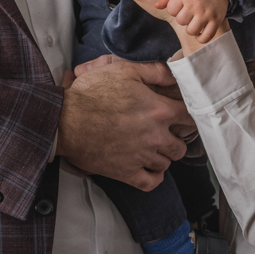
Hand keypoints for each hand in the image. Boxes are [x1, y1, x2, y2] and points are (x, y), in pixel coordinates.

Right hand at [57, 58, 191, 189]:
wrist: (64, 120)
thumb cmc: (92, 94)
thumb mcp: (124, 71)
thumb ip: (154, 71)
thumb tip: (174, 75)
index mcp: (159, 111)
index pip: (190, 117)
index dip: (188, 116)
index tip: (181, 116)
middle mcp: (155, 136)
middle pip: (181, 146)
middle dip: (175, 140)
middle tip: (165, 135)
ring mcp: (142, 157)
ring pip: (167, 163)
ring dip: (163, 156)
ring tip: (153, 149)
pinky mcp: (126, 172)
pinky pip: (151, 182)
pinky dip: (154, 177)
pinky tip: (151, 170)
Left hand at [156, 0, 228, 42]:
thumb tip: (156, 6)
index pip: (171, 10)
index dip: (174, 9)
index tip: (182, 5)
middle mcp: (196, 4)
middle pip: (181, 21)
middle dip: (183, 18)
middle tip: (190, 12)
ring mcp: (207, 13)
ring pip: (191, 31)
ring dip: (191, 29)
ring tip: (194, 22)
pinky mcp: (216, 20)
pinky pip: (206, 37)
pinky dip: (201, 38)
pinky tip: (200, 32)